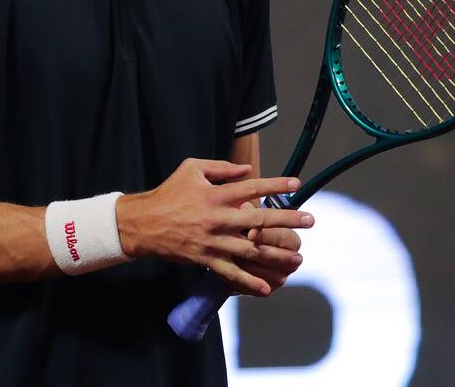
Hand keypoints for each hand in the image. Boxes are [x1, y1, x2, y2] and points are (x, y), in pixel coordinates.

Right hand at [116, 159, 313, 296]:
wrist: (144, 224)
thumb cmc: (169, 192)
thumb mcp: (192, 169)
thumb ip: (221, 168)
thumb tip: (247, 170)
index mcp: (215, 195)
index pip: (251, 187)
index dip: (275, 186)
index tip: (297, 184)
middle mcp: (217, 219)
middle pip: (259, 221)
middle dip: (287, 220)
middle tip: (310, 220)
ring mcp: (212, 241)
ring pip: (250, 251)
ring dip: (276, 255)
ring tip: (297, 257)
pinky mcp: (205, 259)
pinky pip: (231, 273)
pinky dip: (249, 282)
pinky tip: (268, 287)